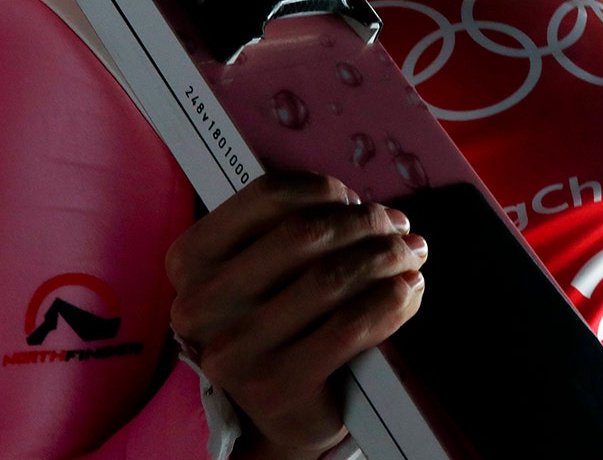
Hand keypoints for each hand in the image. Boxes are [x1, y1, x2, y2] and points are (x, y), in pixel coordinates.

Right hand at [166, 171, 427, 459]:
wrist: (278, 411)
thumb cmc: (281, 324)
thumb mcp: (268, 272)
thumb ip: (303, 230)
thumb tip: (377, 213)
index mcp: (191, 260)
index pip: (268, 196)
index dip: (325, 190)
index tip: (356, 201)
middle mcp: (200, 303)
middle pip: (305, 233)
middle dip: (367, 223)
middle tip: (400, 229)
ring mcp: (233, 349)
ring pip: (330, 277)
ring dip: (386, 258)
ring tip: (411, 256)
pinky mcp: (274, 386)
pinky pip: (349, 326)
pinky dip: (391, 301)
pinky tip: (409, 290)